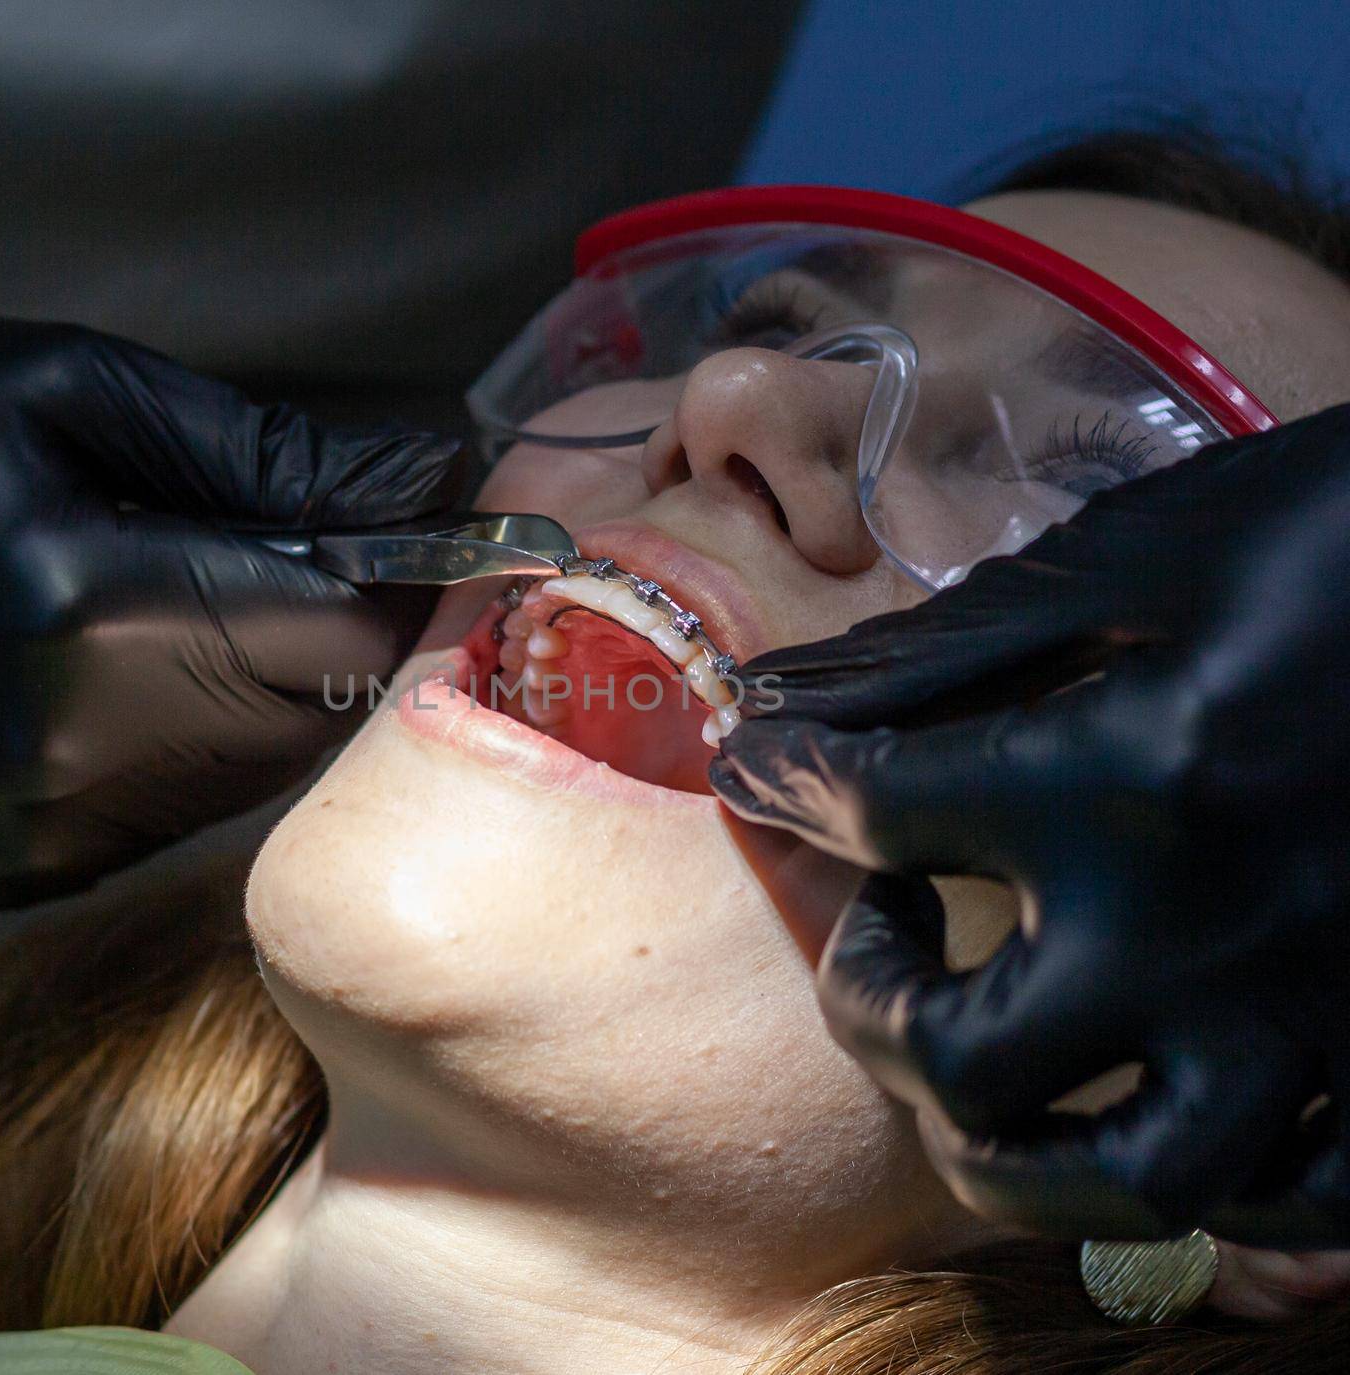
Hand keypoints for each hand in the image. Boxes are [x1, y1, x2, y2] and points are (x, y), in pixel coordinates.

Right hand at [0, 312, 465, 905]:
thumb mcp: (67, 385)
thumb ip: (260, 447)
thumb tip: (416, 479)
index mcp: (91, 611)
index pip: (346, 629)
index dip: (401, 579)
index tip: (401, 530)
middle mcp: (82, 747)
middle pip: (322, 709)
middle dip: (332, 629)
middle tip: (277, 555)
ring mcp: (56, 828)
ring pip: (265, 766)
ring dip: (266, 685)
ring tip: (178, 605)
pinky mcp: (35, 869)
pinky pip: (188, 807)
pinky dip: (196, 741)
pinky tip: (124, 677)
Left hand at [710, 405, 1349, 1248]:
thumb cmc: (1337, 537)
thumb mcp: (1136, 559)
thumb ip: (944, 646)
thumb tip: (778, 694)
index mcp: (1129, 772)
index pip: (873, 809)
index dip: (782, 783)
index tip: (756, 771)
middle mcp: (1209, 926)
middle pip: (959, 1059)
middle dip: (865, 1000)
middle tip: (874, 925)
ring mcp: (1321, 1015)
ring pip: (1125, 1184)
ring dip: (1010, 1141)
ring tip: (981, 1058)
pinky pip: (1301, 1204)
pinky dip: (1206, 1179)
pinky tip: (1155, 1095)